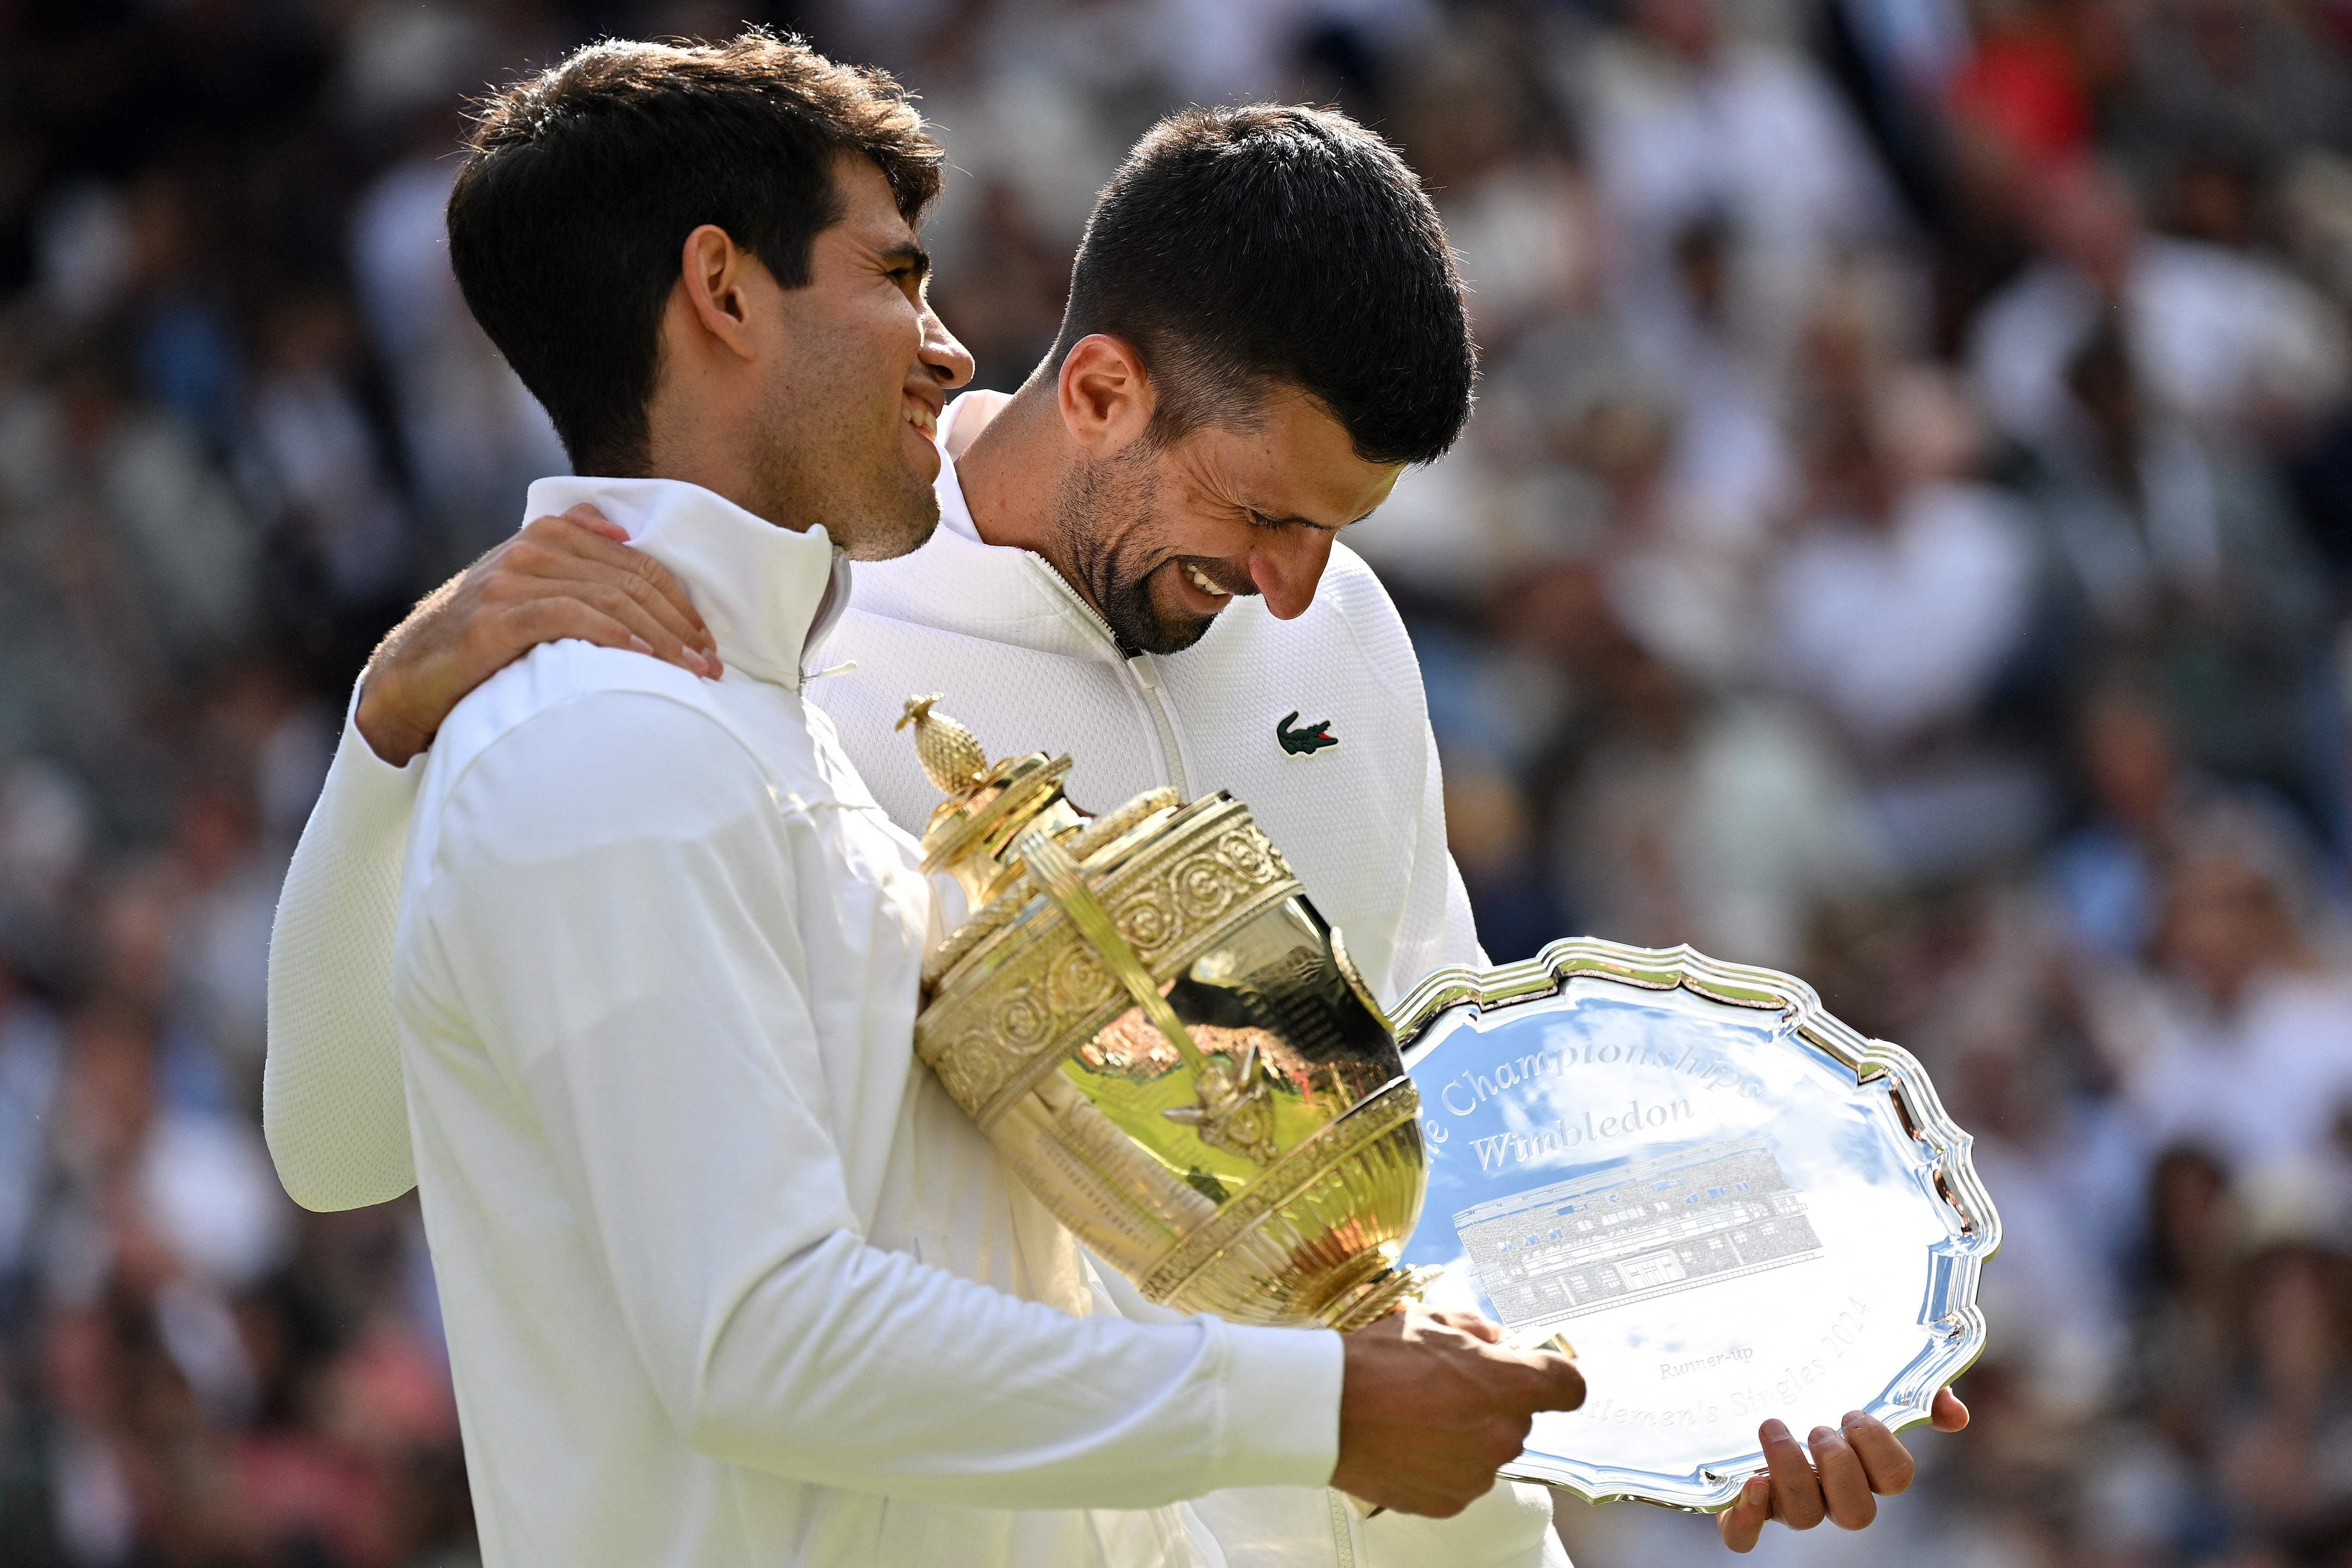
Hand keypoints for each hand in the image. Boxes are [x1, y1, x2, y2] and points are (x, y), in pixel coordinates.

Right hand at [355, 506, 717, 764]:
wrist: (408, 679)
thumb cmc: (479, 642)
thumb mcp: (525, 588)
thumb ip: (568, 556)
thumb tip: (618, 531)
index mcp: (547, 536)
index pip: (636, 562)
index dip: (679, 602)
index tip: (706, 642)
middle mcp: (530, 549)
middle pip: (631, 580)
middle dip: (679, 625)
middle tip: (710, 665)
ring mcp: (511, 580)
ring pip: (610, 597)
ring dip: (661, 638)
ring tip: (691, 672)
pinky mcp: (496, 616)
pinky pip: (571, 616)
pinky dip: (615, 635)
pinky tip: (643, 658)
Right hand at [1330, 1308, 1584, 1517]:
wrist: (1325, 1413)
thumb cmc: (1376, 1362)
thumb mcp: (1428, 1319)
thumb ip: (1474, 1327)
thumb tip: (1494, 1339)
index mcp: (1507, 1384)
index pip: (1569, 1387)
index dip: (1555, 1379)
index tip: (1539, 1376)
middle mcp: (1503, 1434)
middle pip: (1519, 1418)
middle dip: (1493, 1403)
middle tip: (1446, 1388)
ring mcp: (1477, 1473)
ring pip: (1488, 1450)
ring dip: (1467, 1435)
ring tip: (1417, 1416)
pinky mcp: (1451, 1501)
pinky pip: (1460, 1478)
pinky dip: (1442, 1463)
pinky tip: (1408, 1442)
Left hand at [1715, 1387, 1968, 1551]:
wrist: (1748, 1380)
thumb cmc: (1817, 1387)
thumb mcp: (1867, 1377)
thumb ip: (1916, 1392)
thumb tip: (1956, 1413)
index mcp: (1865, 1465)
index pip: (1895, 1479)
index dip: (1880, 1449)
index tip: (1852, 1412)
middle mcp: (1830, 1492)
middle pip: (1857, 1513)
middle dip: (1840, 1468)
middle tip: (1818, 1428)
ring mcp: (1787, 1503)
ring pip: (1803, 1517)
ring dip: (1792, 1473)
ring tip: (1774, 1426)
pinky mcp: (1743, 1508)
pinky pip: (1745, 1537)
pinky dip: (1747, 1518)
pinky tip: (1749, 1482)